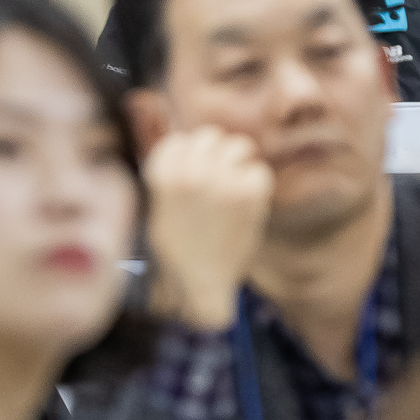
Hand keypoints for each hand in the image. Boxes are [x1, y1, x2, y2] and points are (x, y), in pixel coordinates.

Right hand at [142, 127, 273, 330]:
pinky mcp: (248, 193)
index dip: (189, 154)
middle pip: (211, 136)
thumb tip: (189, 144)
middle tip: (220, 177)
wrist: (201, 283)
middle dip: (216, 154)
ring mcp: (220, 180)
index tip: (194, 171)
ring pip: (239, 146)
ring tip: (235, 188)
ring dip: (239, 164)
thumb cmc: (178, 250)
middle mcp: (190, 172)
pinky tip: (247, 205)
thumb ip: (172, 175)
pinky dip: (257, 186)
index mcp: (162, 175)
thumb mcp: (159, 208)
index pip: (180, 140)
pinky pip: (259, 171)